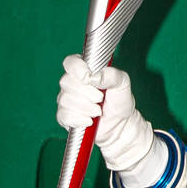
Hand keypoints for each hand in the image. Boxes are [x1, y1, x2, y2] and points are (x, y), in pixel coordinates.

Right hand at [57, 55, 164, 185]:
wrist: (120, 125)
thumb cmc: (120, 101)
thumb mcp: (123, 83)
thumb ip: (111, 75)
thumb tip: (94, 76)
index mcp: (85, 70)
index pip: (71, 62)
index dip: (77, 68)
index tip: (88, 77)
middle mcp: (73, 83)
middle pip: (66, 82)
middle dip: (87, 92)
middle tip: (101, 98)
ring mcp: (66, 100)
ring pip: (65, 99)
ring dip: (86, 107)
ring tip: (98, 111)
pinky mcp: (64, 116)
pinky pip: (64, 115)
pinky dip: (79, 119)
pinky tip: (90, 120)